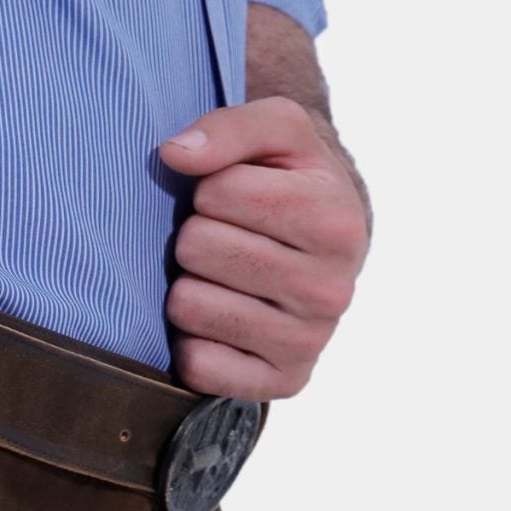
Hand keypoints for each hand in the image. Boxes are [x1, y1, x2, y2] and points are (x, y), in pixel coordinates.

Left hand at [159, 95, 369, 399]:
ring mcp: (309, 342)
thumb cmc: (291, 178)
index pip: (218, 194)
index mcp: (336, 222)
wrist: (328, 240)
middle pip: (199, 248)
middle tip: (223, 238)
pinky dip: (191, 342)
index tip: (232, 196)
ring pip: (189, 306)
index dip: (210, 188)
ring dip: (187, 284)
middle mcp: (332, 289)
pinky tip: (217, 322)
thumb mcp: (276, 131)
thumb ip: (229, 127)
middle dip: (195, 235)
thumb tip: (174, 155)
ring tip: (220, 276)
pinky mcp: (283, 383)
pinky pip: (199, 367)